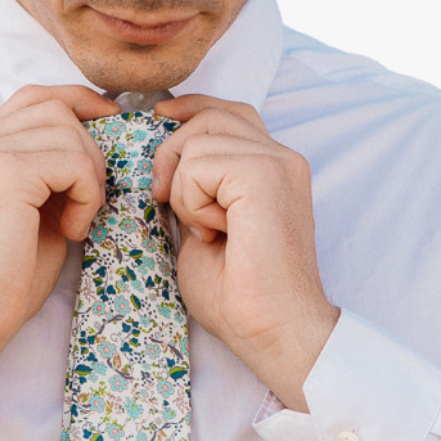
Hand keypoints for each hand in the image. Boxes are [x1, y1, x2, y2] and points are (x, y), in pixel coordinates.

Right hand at [0, 83, 114, 385]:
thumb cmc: (5, 276)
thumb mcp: (33, 208)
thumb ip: (52, 169)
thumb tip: (101, 141)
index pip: (36, 96)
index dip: (80, 102)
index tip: (111, 124)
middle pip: (57, 107)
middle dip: (90, 149)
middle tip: (88, 201)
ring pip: (70, 133)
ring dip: (90, 178)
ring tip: (74, 221)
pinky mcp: (7, 174)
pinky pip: (75, 163)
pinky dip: (87, 196)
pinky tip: (71, 230)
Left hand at [151, 98, 338, 409]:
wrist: (271, 329)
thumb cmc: (238, 294)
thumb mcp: (201, 226)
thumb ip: (190, 188)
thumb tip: (160, 165)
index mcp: (272, 167)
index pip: (227, 112)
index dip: (189, 111)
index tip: (159, 121)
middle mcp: (281, 157)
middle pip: (208, 116)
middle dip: (172, 154)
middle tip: (168, 204)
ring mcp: (277, 163)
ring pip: (199, 138)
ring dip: (184, 188)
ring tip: (206, 229)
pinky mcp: (265, 176)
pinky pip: (199, 163)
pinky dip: (191, 200)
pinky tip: (212, 232)